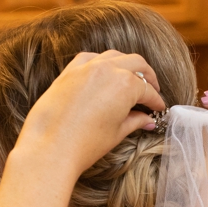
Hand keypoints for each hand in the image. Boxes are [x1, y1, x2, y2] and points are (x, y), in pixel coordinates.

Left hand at [14, 47, 167, 174]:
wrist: (49, 150)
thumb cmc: (84, 146)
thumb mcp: (116, 134)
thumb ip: (134, 121)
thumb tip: (147, 120)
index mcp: (126, 84)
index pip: (147, 90)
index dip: (155, 101)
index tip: (158, 108)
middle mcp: (109, 69)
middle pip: (137, 64)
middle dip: (148, 77)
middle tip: (151, 90)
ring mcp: (88, 67)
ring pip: (115, 56)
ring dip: (126, 65)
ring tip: (130, 78)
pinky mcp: (69, 71)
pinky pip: (90, 58)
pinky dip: (101, 62)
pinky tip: (103, 71)